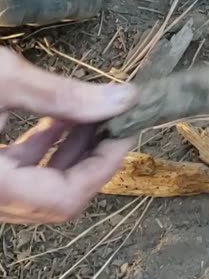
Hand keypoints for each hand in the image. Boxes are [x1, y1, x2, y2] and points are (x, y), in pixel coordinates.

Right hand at [0, 48, 137, 223]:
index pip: (64, 198)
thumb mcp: (0, 79)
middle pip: (54, 198)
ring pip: (36, 186)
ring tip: (94, 114)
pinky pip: (16, 175)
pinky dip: (40, 151)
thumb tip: (125, 99)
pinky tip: (60, 118)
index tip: (127, 130)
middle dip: (91, 157)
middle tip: (117, 120)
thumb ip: (62, 95)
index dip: (103, 166)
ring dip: (69, 152)